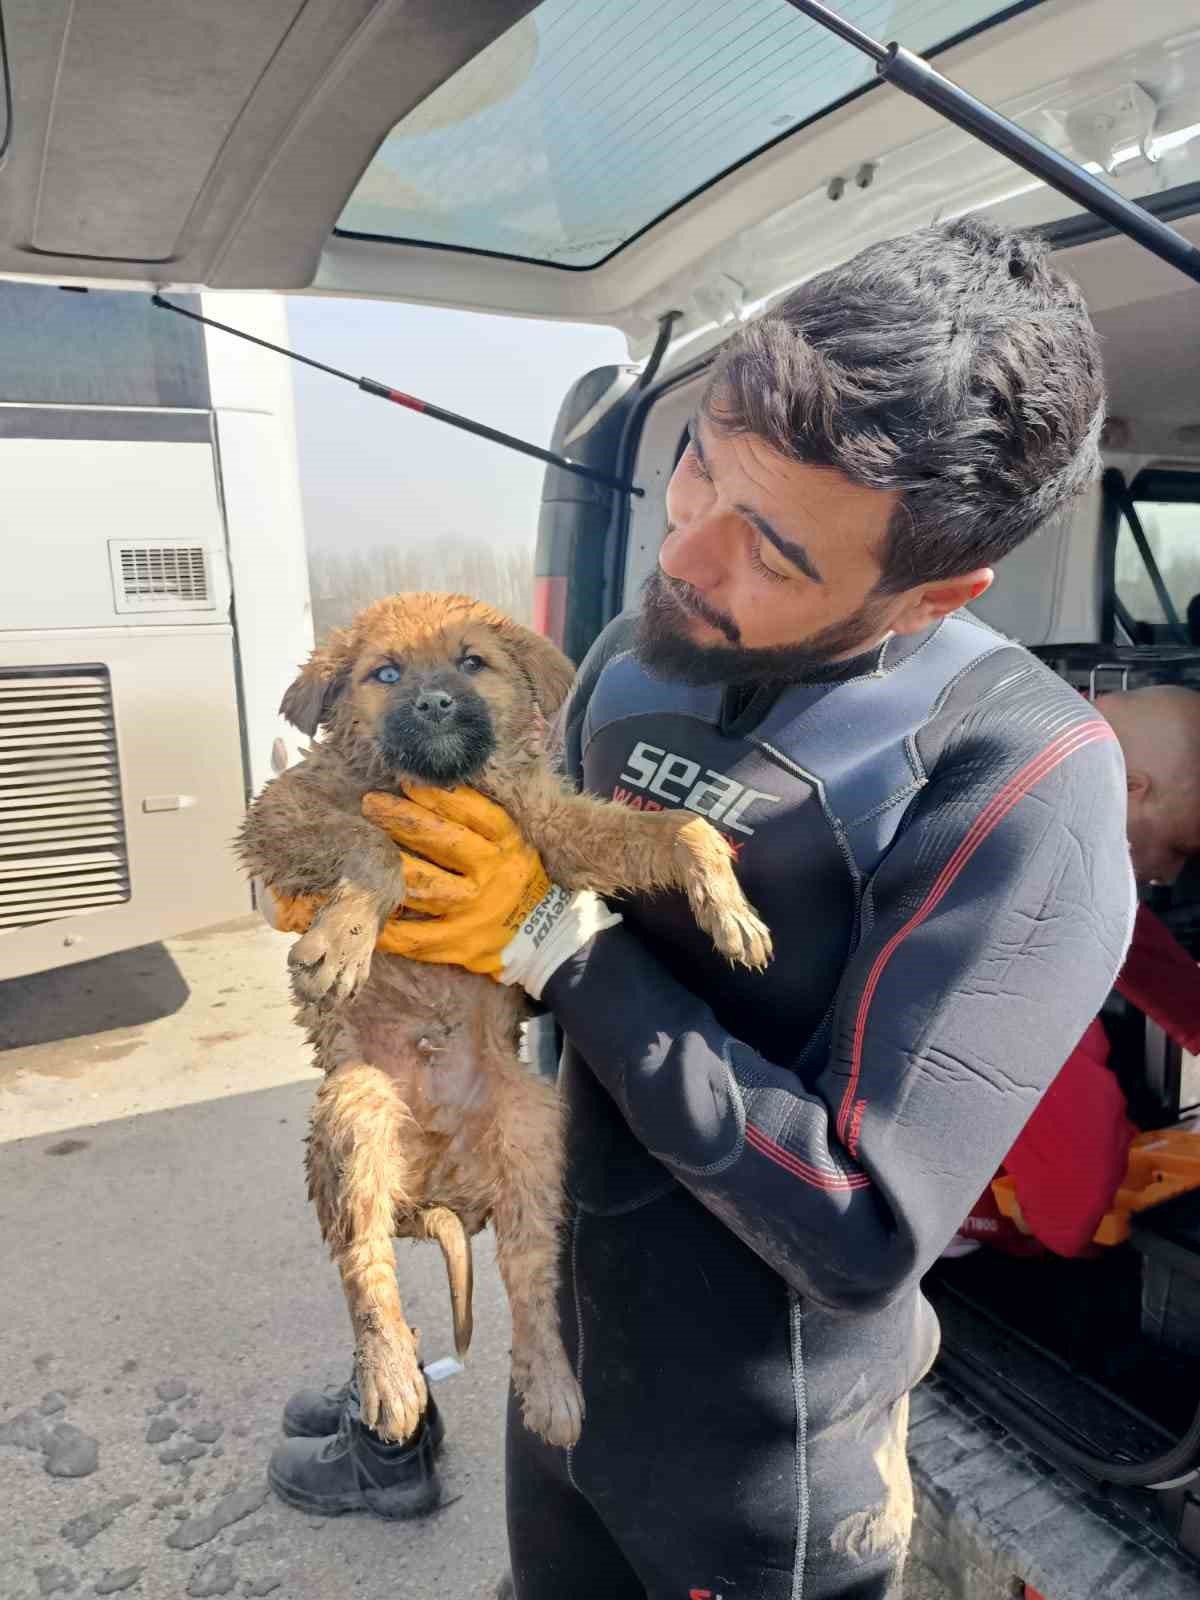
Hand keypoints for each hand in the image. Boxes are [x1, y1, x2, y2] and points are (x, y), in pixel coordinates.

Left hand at [265, 787, 619, 996]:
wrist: (548, 938)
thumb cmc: (520, 879)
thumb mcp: (514, 842)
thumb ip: (479, 819)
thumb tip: (429, 783)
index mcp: (507, 844)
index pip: (472, 812)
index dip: (436, 795)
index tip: (404, 778)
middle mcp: (491, 875)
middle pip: (442, 842)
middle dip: (403, 820)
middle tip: (370, 803)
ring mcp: (473, 913)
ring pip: (423, 886)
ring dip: (386, 865)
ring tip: (358, 848)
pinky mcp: (457, 945)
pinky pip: (412, 936)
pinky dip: (383, 924)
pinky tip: (356, 908)